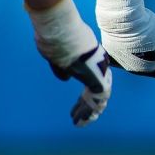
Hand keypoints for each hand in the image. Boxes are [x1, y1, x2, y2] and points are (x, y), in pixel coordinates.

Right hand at [28, 0, 111, 125]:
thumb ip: (62, 67)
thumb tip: (65, 77)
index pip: (92, 79)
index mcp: (90, 58)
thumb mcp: (58, 55)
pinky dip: (89, 111)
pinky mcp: (97, 78)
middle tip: (79, 117)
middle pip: (96, 89)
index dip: (87, 93)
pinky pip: (97, 99)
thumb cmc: (55, 39)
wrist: (60, 31)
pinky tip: (81, 121)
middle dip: (87, 105)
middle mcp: (97, 64)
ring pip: (97, 97)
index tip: (79, 102)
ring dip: (87, 111)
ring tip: (79, 123)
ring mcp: (98, 71)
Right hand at [96, 0, 154, 80]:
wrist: (121, 16)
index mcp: (147, 70)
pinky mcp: (111, 44)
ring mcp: (119, 57)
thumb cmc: (150, 30)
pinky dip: (138, 46)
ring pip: (140, 57)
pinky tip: (141, 39)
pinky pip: (128, 48)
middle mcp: (132, 67)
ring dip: (153, 52)